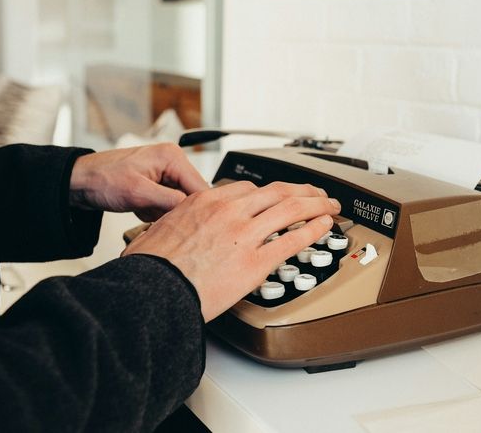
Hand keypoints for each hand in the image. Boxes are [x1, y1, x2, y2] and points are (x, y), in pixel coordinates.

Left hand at [69, 143, 208, 220]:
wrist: (78, 182)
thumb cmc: (102, 179)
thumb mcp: (138, 193)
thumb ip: (170, 201)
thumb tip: (194, 211)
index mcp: (172, 157)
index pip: (200, 187)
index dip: (197, 209)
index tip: (190, 227)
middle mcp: (172, 162)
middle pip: (191, 196)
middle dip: (175, 211)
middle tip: (154, 215)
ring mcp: (165, 174)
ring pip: (179, 203)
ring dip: (163, 213)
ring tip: (142, 209)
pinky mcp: (157, 184)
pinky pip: (167, 204)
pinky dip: (154, 212)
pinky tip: (139, 209)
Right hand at [122, 181, 340, 321]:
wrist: (152, 291)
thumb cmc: (150, 268)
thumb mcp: (157, 231)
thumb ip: (175, 224)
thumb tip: (169, 231)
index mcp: (205, 201)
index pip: (248, 189)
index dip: (271, 193)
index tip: (278, 197)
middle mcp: (229, 211)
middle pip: (276, 192)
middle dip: (302, 191)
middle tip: (316, 194)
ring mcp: (244, 235)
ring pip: (291, 209)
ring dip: (316, 204)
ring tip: (329, 206)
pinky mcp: (255, 262)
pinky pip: (293, 240)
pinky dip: (313, 230)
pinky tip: (324, 227)